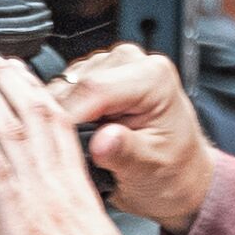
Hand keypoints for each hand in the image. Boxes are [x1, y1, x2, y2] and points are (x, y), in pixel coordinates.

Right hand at [48, 43, 214, 230]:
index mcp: (153, 77)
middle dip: (62, 121)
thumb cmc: (172, 169)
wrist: (179, 173)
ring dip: (60, 119)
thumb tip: (101, 142)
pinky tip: (75, 136)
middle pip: (73, 85)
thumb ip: (125, 152)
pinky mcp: (93, 75)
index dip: (68, 117)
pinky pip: (61, 92)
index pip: (94, 88)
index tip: (56, 145)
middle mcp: (131, 62)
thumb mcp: (151, 168)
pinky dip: (61, 116)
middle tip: (66, 154)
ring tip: (76, 147)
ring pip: (61, 87)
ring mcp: (110, 65)